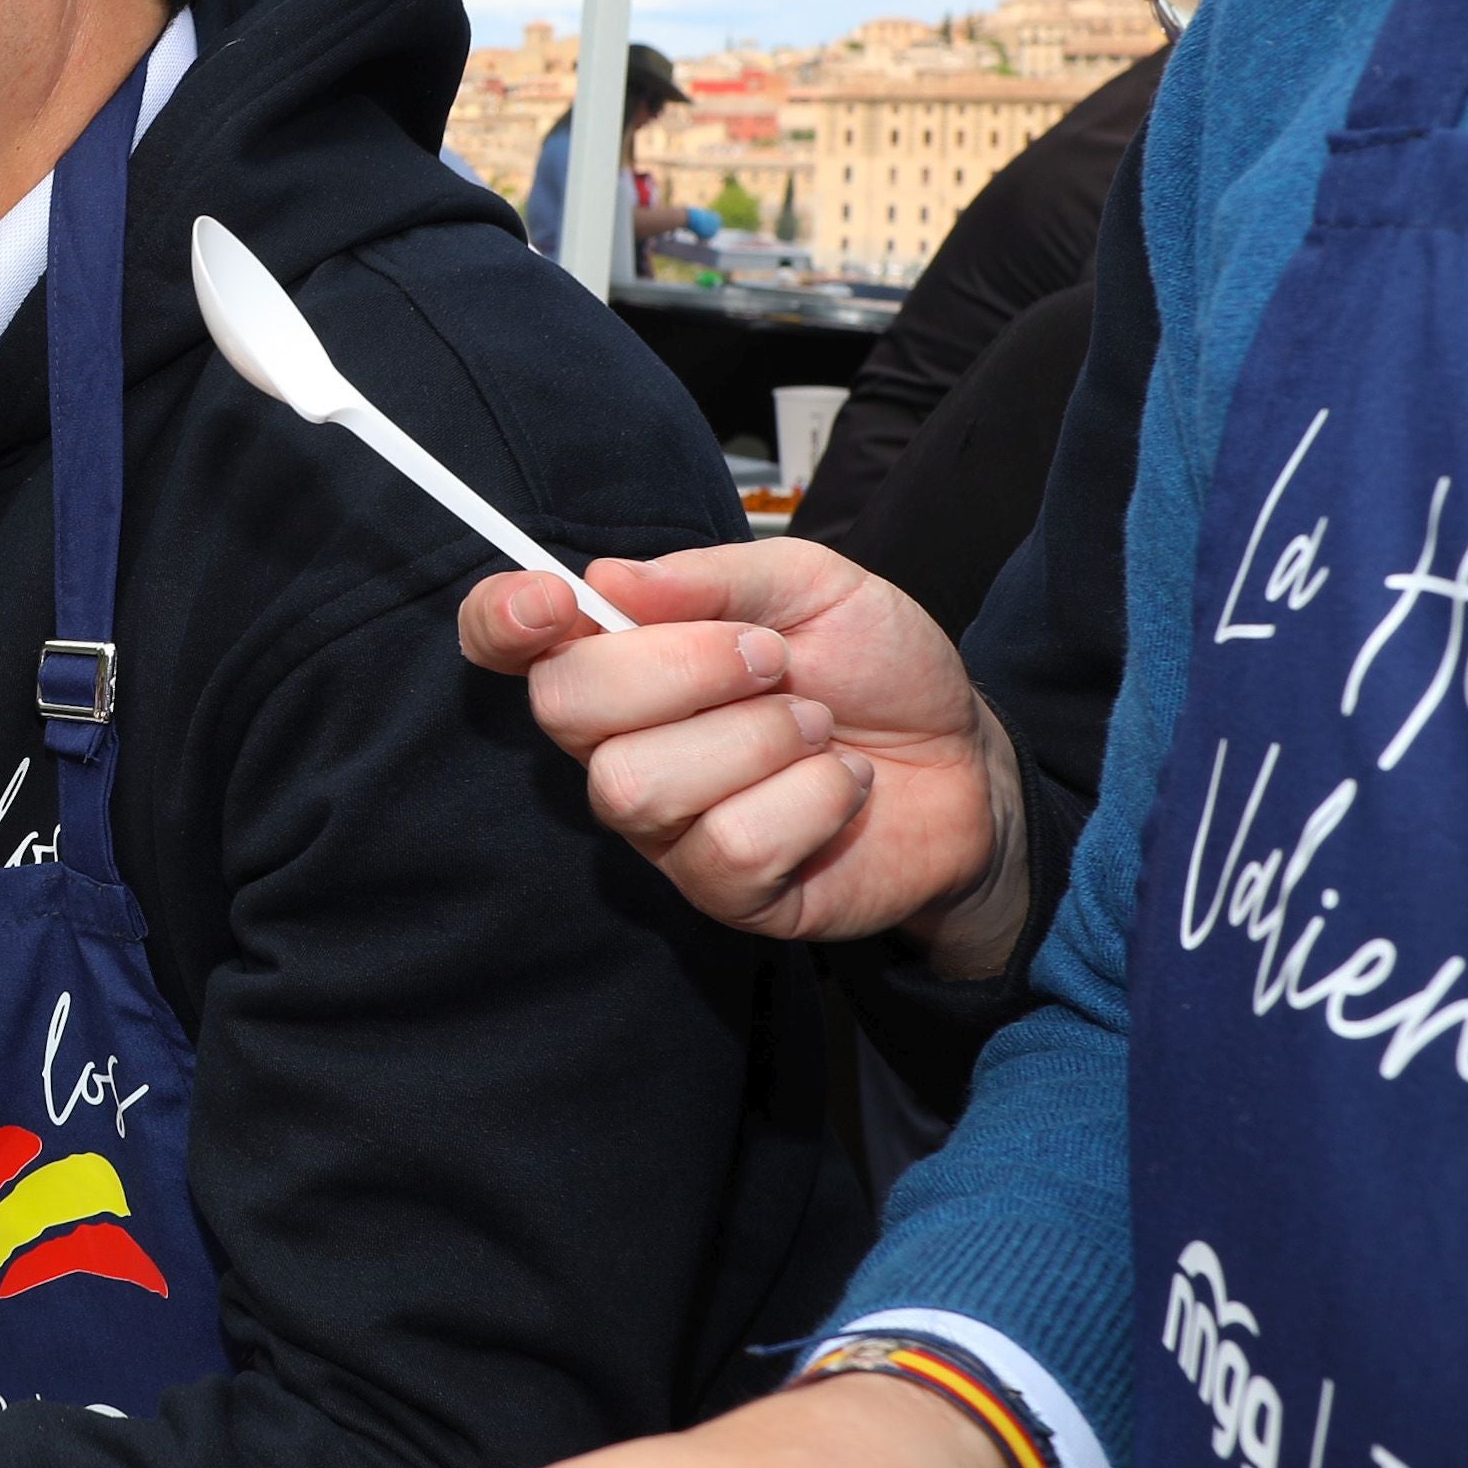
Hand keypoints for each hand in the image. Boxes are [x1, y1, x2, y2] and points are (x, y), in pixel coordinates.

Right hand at [455, 543, 1029, 973]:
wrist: (967, 760)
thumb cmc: (877, 670)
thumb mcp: (814, 585)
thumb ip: (715, 576)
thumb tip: (610, 578)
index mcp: (624, 658)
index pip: (505, 640)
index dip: (500, 619)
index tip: (553, 601)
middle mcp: (621, 744)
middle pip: (565, 709)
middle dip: (679, 668)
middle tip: (770, 660)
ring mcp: (666, 827)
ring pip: (641, 785)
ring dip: (758, 739)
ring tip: (817, 728)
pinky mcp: (725, 891)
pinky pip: (729, 847)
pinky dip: (811, 800)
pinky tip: (841, 788)